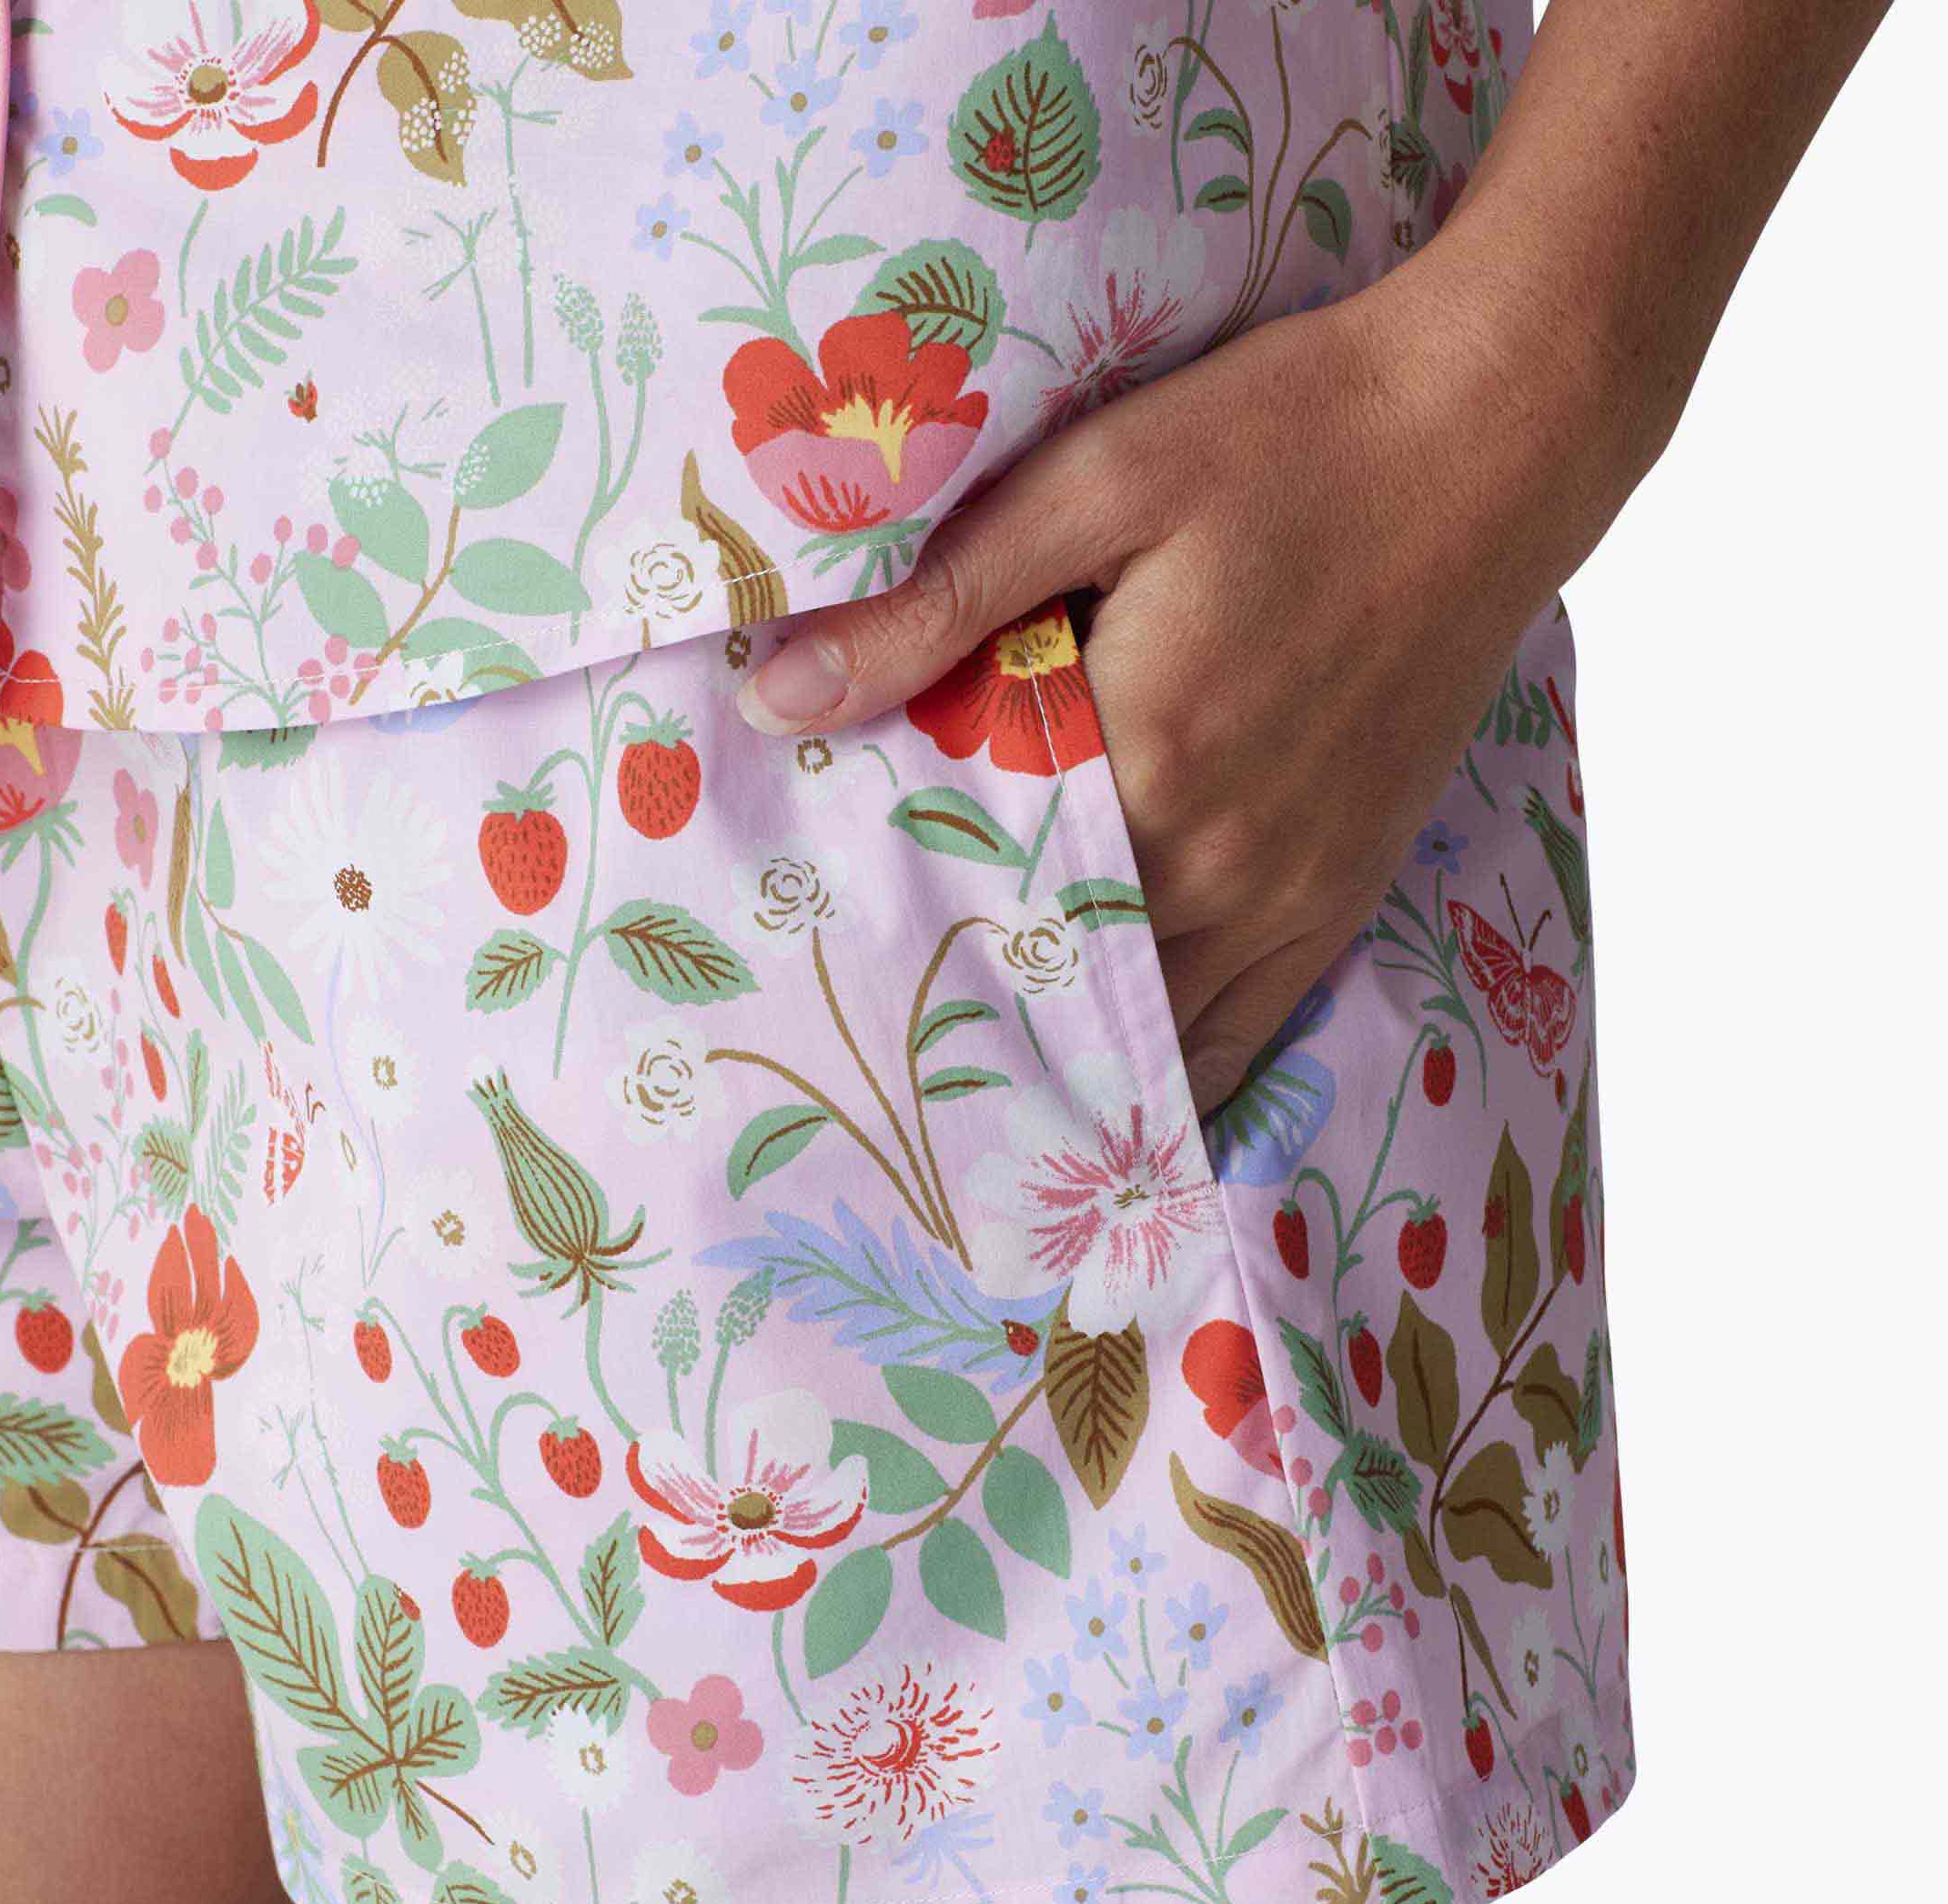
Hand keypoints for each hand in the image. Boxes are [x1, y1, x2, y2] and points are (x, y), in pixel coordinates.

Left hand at [734, 260, 1606, 1116]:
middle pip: (1056, 988)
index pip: (978, 900)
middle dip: (963, 1013)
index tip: (820, 965)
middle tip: (864, 1038)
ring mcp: (1292, 890)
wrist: (1496, 432)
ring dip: (1063, 1057)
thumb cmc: (1291, 434)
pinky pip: (1248, 1029)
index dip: (893, 939)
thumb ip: (936, 602)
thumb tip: (781, 699)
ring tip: (964, 1091)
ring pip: (1152, 1034)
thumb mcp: (1096, 481)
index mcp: (1145, 760)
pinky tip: (1109, 1098)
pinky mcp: (1344, 889)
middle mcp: (1220, 859)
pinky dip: (1174, 1068)